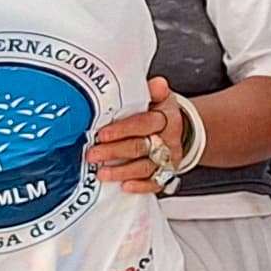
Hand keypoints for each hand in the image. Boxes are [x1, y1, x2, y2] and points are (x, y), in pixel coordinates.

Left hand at [88, 79, 180, 194]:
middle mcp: (168, 138)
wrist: (178, 128)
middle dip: (115, 152)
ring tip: (101, 174)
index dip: (124, 129)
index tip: (102, 134)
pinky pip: (156, 182)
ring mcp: (168, 157)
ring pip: (146, 167)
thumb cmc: (158, 111)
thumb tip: (156, 83)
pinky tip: (125, 187)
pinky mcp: (167, 172)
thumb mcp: (158, 96)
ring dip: (123, 172)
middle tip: (92, 155)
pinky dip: (141, 186)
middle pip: (141, 146)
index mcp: (165, 116)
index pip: (145, 123)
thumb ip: (152, 91)